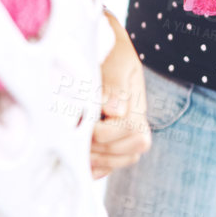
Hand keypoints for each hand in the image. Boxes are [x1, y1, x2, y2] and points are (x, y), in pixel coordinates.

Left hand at [89, 11, 151, 179]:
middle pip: (130, 151)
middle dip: (101, 150)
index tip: (84, 122)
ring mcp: (126, 134)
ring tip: (78, 151)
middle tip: (77, 139)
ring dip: (99, 160)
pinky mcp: (112, 140)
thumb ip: (115, 85)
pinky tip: (83, 167)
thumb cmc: (110, 52)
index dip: (105, 132)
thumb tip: (115, 111)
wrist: (107, 48)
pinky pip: (111, 163)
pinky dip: (97, 168)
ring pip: (122, 160)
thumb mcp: (115, 61)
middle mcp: (136, 122)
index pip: (130, 130)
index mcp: (138, 104)